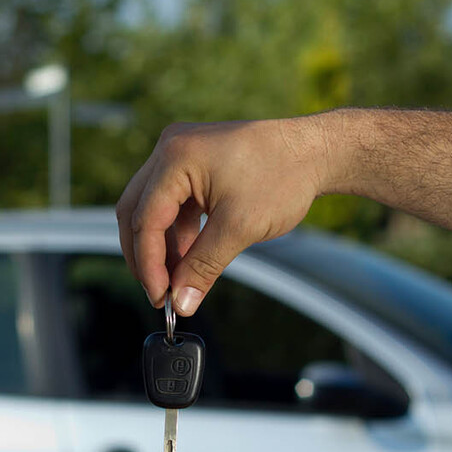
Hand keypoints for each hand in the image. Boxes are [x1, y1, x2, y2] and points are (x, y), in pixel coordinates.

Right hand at [116, 116, 339, 315]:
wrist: (315, 152)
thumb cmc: (284, 176)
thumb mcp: (239, 228)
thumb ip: (204, 266)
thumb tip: (182, 302)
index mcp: (176, 157)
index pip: (144, 219)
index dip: (149, 264)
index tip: (161, 297)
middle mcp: (170, 149)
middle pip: (135, 211)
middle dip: (146, 256)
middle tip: (161, 293)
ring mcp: (180, 154)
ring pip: (151, 210)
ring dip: (161, 248)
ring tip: (178, 282)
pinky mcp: (193, 165)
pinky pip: (171, 204)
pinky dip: (176, 234)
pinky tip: (187, 261)